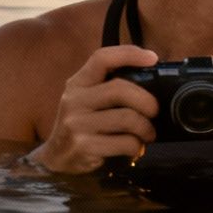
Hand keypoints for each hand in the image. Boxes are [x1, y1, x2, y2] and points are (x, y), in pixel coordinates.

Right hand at [30, 45, 160, 173]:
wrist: (57, 158)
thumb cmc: (82, 125)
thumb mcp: (87, 100)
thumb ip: (109, 87)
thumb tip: (150, 76)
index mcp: (77, 83)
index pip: (102, 58)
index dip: (129, 54)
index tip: (153, 58)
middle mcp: (74, 100)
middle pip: (120, 90)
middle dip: (147, 101)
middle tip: (155, 112)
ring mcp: (77, 124)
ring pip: (127, 118)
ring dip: (146, 128)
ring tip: (147, 134)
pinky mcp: (84, 146)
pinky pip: (125, 143)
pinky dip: (137, 146)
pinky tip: (134, 149)